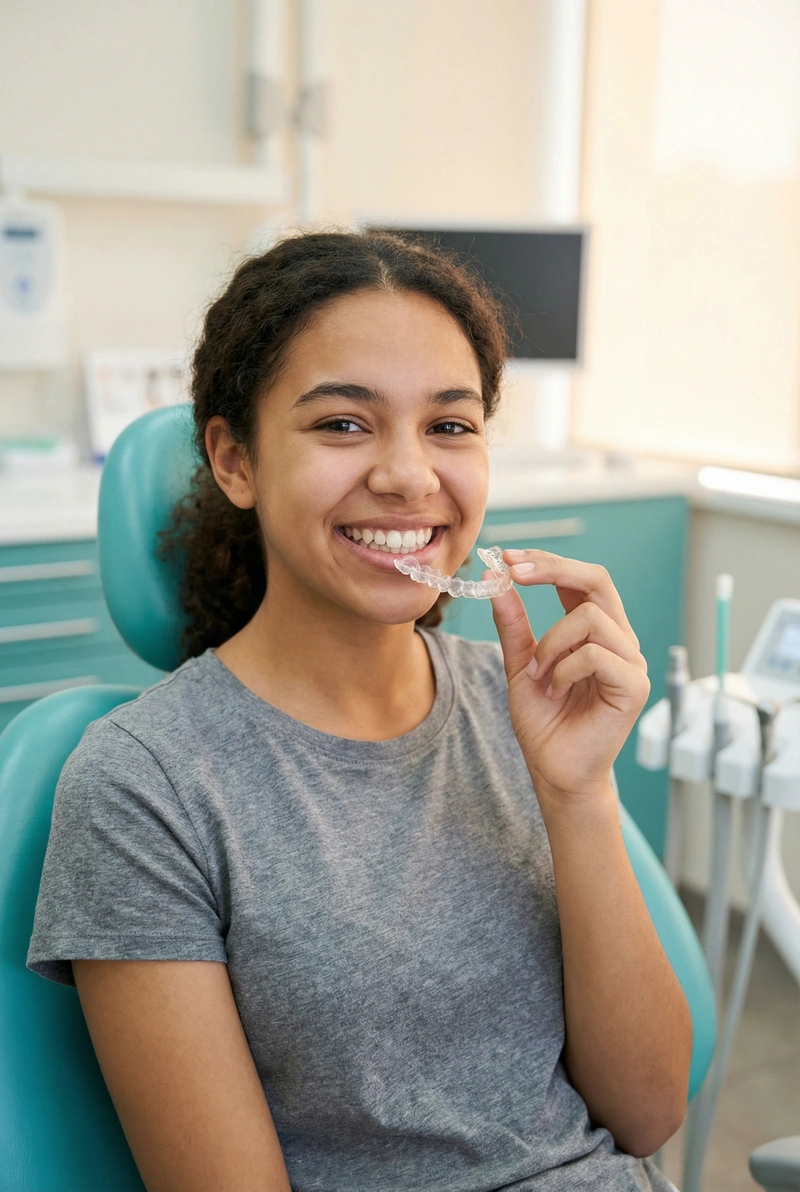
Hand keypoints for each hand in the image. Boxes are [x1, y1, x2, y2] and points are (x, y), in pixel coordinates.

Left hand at [487, 549, 649, 806]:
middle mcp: (620, 640)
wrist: (554, 771)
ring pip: (591, 617)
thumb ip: (513, 624)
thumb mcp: (519, 664)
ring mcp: (631, 662)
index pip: (581, 579)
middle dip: (553, 569)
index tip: (509, 557)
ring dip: (551, 642)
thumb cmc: (544, 722)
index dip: (549, 562)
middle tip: (515, 571)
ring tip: (538, 674)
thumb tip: (497, 578)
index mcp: (597, 630)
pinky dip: (564, 668)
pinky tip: (555, 690)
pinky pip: (596, 654)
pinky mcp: (634, 686)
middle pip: (598, 580)